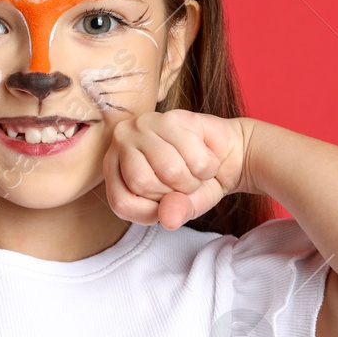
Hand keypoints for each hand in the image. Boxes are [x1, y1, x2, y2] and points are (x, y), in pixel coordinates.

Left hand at [103, 110, 250, 229]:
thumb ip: (174, 212)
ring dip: (194, 180)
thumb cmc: (194, 182)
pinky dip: (208, 167)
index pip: (121, 203)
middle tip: (183, 182)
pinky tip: (204, 155)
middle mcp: (122, 141)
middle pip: (143, 183)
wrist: (224, 155)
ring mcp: (144, 124)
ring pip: (171, 171)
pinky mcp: (172, 117)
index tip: (164, 203)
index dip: (149, 212)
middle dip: (174, 193)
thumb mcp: (183, 207)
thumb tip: (169, 219)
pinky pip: (195, 159)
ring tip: (194, 170)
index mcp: (113, 168)